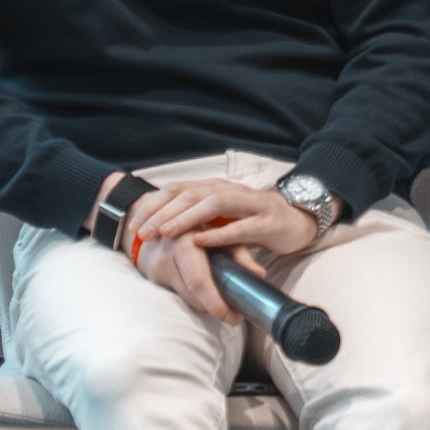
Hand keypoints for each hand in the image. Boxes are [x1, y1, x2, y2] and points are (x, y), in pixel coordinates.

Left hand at [124, 178, 321, 259]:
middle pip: (189, 194)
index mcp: (214, 188)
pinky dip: (219, 234)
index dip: (153, 205)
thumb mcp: (220, 216)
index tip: (133, 224)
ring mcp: (249, 204)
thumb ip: (195, 215)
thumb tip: (157, 224)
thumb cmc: (252, 220)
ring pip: (212, 205)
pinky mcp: (267, 222)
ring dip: (185, 219)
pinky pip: (240, 227)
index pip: (176, 189)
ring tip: (165, 233)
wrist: (296, 220)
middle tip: (141, 231)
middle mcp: (229, 190)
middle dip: (162, 212)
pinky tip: (201, 241)